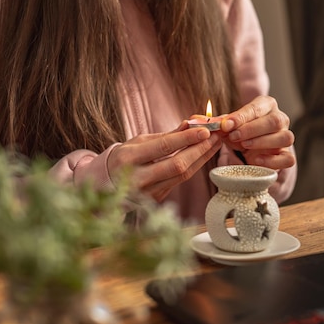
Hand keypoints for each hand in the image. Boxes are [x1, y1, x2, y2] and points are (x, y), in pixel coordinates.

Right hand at [107, 122, 221, 200]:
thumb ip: (165, 135)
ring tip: (216, 143)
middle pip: (177, 165)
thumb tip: (190, 124)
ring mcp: (147, 192)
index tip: (205, 130)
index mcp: (128, 158)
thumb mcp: (138, 141)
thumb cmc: (124, 157)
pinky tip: (204, 155)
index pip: (163, 147)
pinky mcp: (156, 199)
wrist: (106, 184)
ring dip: (202, 158)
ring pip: (182, 175)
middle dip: (201, 149)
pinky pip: (180, 181)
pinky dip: (194, 167)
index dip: (186, 139)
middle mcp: (137, 178)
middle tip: (217, 136)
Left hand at [220, 96, 294, 169]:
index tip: (226, 124)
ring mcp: (286, 137)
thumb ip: (225, 124)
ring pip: (285, 138)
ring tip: (244, 146)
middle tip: (234, 135)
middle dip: (252, 129)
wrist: (250, 150)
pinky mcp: (287, 156)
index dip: (241, 116)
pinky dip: (272, 161)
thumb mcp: (231, 126)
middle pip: (275, 121)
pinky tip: (257, 160)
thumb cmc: (241, 133)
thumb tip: (218, 124)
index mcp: (267, 105)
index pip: (257, 108)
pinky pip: (288, 159)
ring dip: (263, 142)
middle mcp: (280, 119)